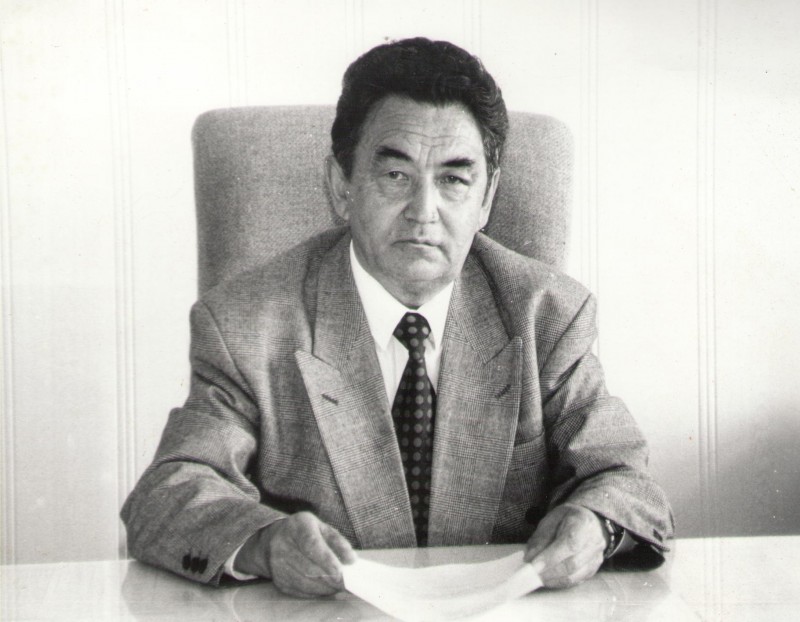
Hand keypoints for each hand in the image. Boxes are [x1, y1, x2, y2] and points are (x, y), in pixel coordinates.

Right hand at [235, 512, 355, 597]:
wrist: (273, 540)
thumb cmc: (304, 533)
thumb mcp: (321, 528)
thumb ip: (338, 541)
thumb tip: (351, 560)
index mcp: (296, 527)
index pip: (311, 545)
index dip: (327, 560)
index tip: (340, 572)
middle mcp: (282, 546)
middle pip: (309, 568)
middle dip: (331, 578)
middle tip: (347, 583)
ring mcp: (277, 565)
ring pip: (306, 583)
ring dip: (326, 587)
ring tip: (339, 585)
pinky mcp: (279, 581)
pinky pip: (301, 591)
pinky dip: (317, 592)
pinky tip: (326, 588)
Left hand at [523, 503, 606, 588]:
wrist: (588, 520)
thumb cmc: (567, 519)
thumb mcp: (551, 520)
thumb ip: (541, 538)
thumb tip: (530, 558)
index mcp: (583, 524)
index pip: (569, 544)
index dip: (550, 557)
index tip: (533, 565)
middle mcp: (594, 542)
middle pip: (572, 563)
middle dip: (549, 572)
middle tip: (531, 574)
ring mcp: (596, 557)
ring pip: (575, 575)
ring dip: (553, 579)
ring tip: (537, 577)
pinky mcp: (594, 569)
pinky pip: (576, 580)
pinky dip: (560, 582)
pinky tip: (548, 579)